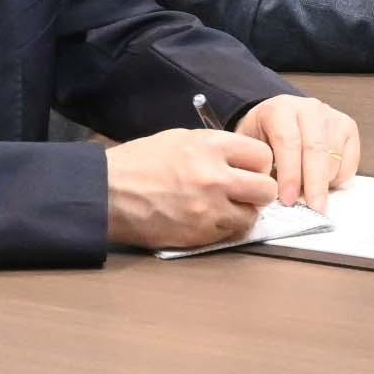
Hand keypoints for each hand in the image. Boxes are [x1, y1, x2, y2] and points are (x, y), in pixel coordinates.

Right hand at [104, 129, 275, 248]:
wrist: (108, 193)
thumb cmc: (139, 163)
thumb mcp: (179, 139)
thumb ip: (215, 148)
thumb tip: (243, 160)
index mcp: (210, 146)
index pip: (262, 156)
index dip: (258, 164)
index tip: (249, 169)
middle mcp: (214, 177)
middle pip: (266, 189)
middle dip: (258, 190)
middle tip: (243, 191)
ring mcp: (209, 209)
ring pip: (252, 216)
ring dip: (242, 212)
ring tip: (223, 206)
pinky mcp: (200, 234)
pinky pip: (231, 233)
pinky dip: (225, 227)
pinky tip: (207, 218)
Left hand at [233, 93, 361, 205]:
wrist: (279, 118)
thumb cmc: (262, 136)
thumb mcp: (249, 147)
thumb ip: (256, 168)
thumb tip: (267, 197)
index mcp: (280, 109)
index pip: (288, 142)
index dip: (290, 174)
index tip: (289, 200)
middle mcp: (309, 108)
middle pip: (316, 150)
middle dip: (314, 185)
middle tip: (312, 210)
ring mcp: (331, 116)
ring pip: (334, 158)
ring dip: (324, 184)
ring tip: (309, 198)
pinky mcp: (348, 127)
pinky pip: (349, 162)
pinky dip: (338, 179)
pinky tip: (322, 184)